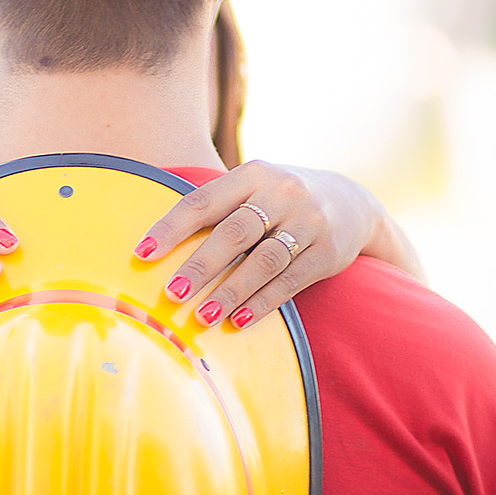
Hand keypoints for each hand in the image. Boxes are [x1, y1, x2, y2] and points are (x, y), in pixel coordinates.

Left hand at [131, 162, 408, 329]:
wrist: (353, 203)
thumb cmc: (280, 201)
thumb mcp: (254, 188)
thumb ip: (216, 207)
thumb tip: (154, 245)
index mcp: (254, 174)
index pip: (204, 200)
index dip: (172, 227)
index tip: (142, 254)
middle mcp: (283, 194)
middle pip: (234, 231)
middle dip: (201, 265)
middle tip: (172, 292)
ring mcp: (309, 222)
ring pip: (264, 260)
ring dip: (231, 291)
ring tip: (203, 316)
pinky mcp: (328, 253)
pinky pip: (290, 281)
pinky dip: (262, 302)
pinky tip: (239, 320)